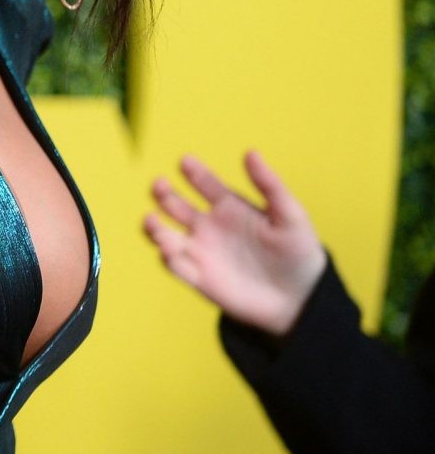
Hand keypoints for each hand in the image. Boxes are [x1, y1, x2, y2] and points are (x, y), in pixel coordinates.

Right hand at [143, 151, 326, 336]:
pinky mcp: (200, 279)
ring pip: (167, 234)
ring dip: (154, 227)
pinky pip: (177, 267)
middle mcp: (209, 225)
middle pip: (175, 205)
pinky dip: (168, 259)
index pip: (204, 182)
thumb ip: (270, 185)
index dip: (193, 171)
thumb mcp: (290, 216)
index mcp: (228, 206)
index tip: (186, 162)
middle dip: (163, 193)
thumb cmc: (298, 254)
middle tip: (159, 185)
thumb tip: (250, 152)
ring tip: (152, 221)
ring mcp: (202, 251)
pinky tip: (168, 251)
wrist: (301, 300)